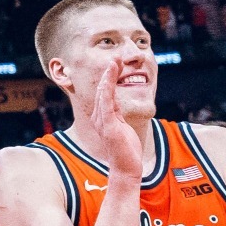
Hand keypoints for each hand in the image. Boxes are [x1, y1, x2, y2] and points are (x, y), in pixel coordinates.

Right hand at [82, 63, 147, 179]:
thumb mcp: (123, 127)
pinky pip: (106, 104)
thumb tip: (116, 102)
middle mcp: (99, 117)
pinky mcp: (108, 126)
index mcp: (103, 117)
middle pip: (102, 89)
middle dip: (109, 73)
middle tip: (116, 57)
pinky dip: (107, 89)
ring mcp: (102, 121)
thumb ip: (118, 114)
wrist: (126, 168)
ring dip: (108, 77)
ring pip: (103, 93)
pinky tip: (109, 79)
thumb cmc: (126, 150)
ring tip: (114, 62)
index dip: (109, 77)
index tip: (115, 64)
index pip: (104, 92)